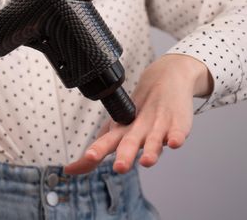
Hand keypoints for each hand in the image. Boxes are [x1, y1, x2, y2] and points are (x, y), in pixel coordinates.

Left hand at [64, 54, 212, 174]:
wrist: (165, 79)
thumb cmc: (138, 112)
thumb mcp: (118, 130)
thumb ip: (98, 150)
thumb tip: (71, 170)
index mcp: (121, 130)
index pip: (106, 142)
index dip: (97, 150)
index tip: (88, 157)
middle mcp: (138, 128)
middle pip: (130, 142)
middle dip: (125, 155)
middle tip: (119, 167)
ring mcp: (158, 124)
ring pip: (154, 139)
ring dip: (151, 150)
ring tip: (147, 161)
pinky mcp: (177, 122)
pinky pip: (178, 130)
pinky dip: (176, 136)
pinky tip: (174, 143)